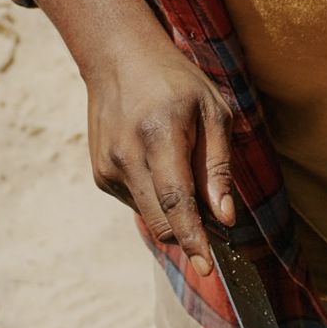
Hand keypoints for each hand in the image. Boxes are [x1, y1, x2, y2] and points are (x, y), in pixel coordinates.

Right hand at [34, 0, 235, 269]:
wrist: (118, 59)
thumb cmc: (177, 83)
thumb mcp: (214, 112)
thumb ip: (218, 167)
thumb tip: (225, 217)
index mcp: (159, 136)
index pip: (176, 201)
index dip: (194, 238)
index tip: (207, 268)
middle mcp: (126, 156)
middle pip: (162, 220)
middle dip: (192, 234)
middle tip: (218, 223)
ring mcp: (107, 168)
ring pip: (150, 217)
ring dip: (176, 216)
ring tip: (190, 176)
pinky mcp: (100, 175)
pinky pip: (138, 204)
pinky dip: (158, 201)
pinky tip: (163, 166)